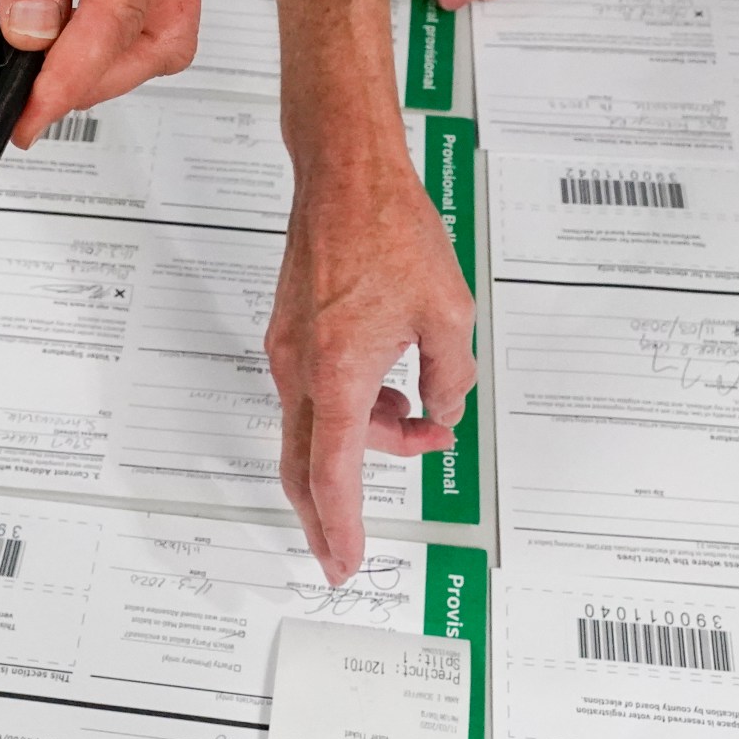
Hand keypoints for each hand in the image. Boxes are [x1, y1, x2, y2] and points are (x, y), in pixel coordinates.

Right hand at [269, 163, 474, 584]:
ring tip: (422, 421)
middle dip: (329, 514)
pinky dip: (351, 411)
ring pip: (318, 429)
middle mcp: (301, 369)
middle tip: (344, 551)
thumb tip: (441, 409)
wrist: (345, 176)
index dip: (340, 527)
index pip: (334, 474)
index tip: (342, 562)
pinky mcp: (290, 335)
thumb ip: (449, 378)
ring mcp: (288, 352)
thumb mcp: (448, 314)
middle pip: (306, 468)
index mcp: (339, 373)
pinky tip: (391, 390)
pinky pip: (315, 395)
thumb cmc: (388, 229)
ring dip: (365, 443)